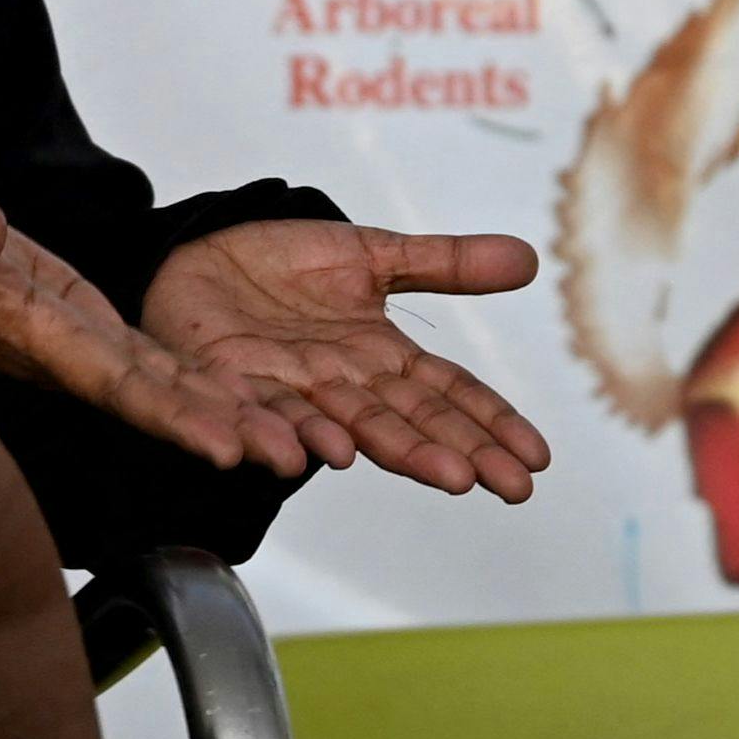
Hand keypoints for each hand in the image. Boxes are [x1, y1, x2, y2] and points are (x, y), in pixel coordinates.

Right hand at [0, 164, 293, 475]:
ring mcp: (73, 345)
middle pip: (152, 400)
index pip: (110, 379)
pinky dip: (201, 386)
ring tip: (293, 445)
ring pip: (161, 389)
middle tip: (290, 457)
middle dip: (220, 429)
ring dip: (224, 417)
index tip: (223, 444)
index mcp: (27, 330)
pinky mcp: (82, 328)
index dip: (169, 412)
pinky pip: (151, 365)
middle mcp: (59, 352)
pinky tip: (251, 402)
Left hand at [132, 219, 549, 502]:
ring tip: (439, 475)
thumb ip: (444, 263)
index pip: (446, 393)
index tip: (536, 459)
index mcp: (379, 357)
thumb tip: (532, 259)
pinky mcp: (227, 381)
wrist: (202, 251)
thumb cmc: (286, 265)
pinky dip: (277, 437)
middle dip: (457, 453)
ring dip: (387, 452)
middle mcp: (341, 383)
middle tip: (509, 488)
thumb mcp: (373, 254)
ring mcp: (287, 388)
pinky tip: (302, 457)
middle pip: (408, 421)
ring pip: (343, 426)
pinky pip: (254, 410)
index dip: (490, 424)